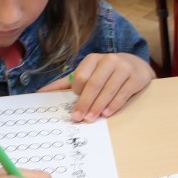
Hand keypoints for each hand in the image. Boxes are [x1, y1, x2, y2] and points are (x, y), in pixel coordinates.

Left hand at [39, 53, 153, 120]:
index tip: (74, 106)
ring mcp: (124, 68)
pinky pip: (123, 93)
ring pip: (108, 89)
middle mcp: (109, 60)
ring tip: (90, 119)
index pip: (81, 76)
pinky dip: (114, 104)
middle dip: (84, 103)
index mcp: (93, 59)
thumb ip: (66, 83)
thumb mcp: (89, 73)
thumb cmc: (107, 73)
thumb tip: (40, 93)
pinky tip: (107, 113)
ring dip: (98, 106)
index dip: (77, 93)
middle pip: (93, 83)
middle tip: (77, 118)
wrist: (137, 66)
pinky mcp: (136, 78)